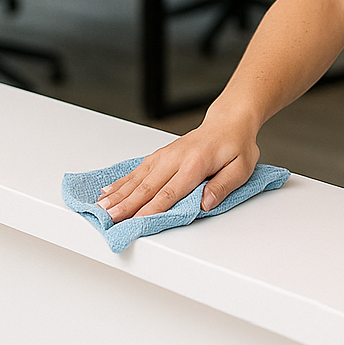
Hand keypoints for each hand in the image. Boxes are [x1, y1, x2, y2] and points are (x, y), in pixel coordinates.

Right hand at [96, 114, 259, 222]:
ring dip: (119, 194)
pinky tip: (108, 191)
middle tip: (109, 219)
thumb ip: (223, 186)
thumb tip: (205, 203)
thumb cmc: (236, 146)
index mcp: (196, 163)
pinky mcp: (160, 155)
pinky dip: (121, 181)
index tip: (136, 223)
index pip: (170, 192)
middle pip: (148, 186)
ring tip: (102, 208)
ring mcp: (165, 155)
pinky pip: (137, 169)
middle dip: (127, 204)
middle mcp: (176, 158)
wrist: (229, 122)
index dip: (151, 209)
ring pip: (138, 177)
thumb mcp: (241, 168)